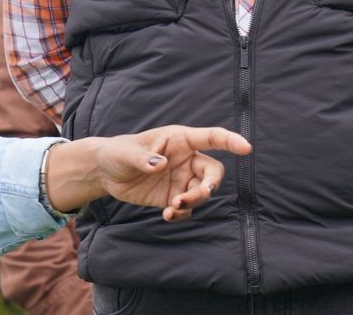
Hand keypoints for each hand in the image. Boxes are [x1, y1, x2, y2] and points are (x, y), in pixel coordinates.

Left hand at [45, 126, 250, 221]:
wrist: (106, 173)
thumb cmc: (117, 153)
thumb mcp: (127, 153)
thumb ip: (143, 158)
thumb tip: (160, 164)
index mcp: (180, 140)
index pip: (211, 137)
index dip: (230, 141)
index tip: (246, 148)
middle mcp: (186, 159)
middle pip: (213, 172)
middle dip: (209, 186)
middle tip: (195, 195)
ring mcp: (182, 179)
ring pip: (202, 192)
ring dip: (193, 202)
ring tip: (173, 208)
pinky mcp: (174, 196)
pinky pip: (188, 207)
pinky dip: (183, 213)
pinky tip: (168, 216)